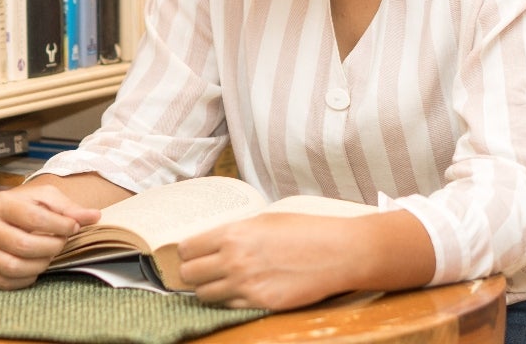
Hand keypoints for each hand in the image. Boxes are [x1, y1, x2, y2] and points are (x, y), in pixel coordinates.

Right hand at [0, 182, 101, 289]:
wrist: (5, 216)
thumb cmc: (28, 206)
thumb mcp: (48, 199)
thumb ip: (70, 208)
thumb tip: (94, 216)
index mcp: (1, 203)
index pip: (33, 218)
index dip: (59, 225)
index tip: (73, 227)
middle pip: (23, 245)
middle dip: (51, 247)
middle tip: (60, 243)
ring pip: (13, 266)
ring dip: (40, 264)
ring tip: (49, 255)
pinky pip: (5, 282)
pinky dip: (25, 278)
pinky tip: (34, 268)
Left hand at [175, 212, 356, 309]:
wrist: (338, 253)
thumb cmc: (306, 230)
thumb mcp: (265, 219)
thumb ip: (236, 232)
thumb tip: (214, 241)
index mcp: (233, 234)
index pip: (187, 249)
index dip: (187, 252)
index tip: (192, 254)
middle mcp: (234, 261)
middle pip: (188, 274)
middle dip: (192, 272)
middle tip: (201, 270)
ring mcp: (246, 285)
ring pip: (204, 295)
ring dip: (209, 289)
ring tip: (222, 282)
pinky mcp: (260, 304)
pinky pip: (229, 306)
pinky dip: (230, 300)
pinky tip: (242, 290)